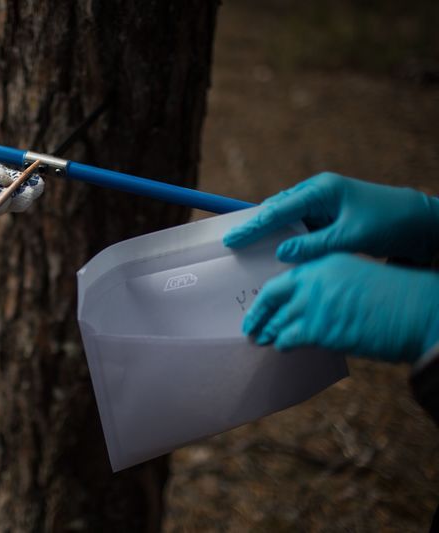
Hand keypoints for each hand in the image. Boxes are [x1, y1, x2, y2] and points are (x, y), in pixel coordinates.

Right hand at [223, 173, 438, 262]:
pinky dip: (285, 237)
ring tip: (247, 249)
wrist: (418, 221)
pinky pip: (297, 224)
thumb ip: (314, 246)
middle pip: (275, 209)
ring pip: (285, 217)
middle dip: (255, 226)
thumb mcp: (350, 238)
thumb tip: (281, 253)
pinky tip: (276, 251)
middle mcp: (317, 191)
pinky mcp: (326, 213)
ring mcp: (321, 201)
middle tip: (232, 244)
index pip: (277, 210)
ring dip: (269, 233)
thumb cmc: (388, 225)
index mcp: (321, 190)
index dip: (252, 226)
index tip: (232, 239)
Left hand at [244, 253, 438, 361]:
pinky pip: (288, 338)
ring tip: (260, 340)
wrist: (418, 311)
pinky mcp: (318, 328)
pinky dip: (283, 344)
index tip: (260, 303)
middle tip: (249, 326)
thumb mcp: (357, 278)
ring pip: (278, 320)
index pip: (286, 277)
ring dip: (268, 332)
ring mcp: (314, 303)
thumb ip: (329, 287)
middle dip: (258, 313)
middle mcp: (314, 280)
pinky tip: (282, 347)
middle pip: (272, 296)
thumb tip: (308, 306)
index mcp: (324, 263)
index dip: (270, 294)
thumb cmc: (395, 300)